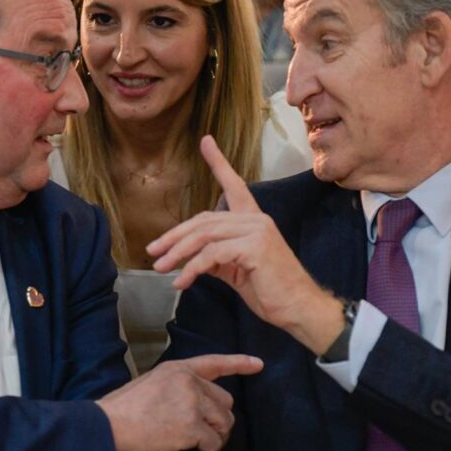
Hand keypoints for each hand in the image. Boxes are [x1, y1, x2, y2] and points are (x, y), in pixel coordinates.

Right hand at [97, 353, 262, 450]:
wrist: (105, 428)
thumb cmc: (121, 412)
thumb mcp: (149, 385)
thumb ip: (174, 388)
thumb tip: (193, 407)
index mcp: (177, 369)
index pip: (214, 362)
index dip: (239, 364)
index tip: (258, 365)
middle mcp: (188, 382)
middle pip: (225, 402)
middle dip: (220, 423)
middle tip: (207, 440)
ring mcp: (190, 403)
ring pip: (224, 423)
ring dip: (217, 441)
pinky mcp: (190, 426)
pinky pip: (214, 443)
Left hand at [147, 136, 342, 353]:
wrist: (298, 309)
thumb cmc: (271, 291)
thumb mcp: (237, 271)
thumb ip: (217, 258)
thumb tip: (192, 258)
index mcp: (254, 220)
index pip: (234, 186)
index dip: (219, 163)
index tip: (206, 141)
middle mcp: (256, 219)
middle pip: (204, 220)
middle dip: (174, 236)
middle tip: (153, 251)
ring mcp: (257, 231)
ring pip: (205, 235)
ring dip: (177, 253)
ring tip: (160, 267)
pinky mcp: (254, 247)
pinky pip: (212, 255)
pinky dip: (192, 269)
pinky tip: (181, 282)